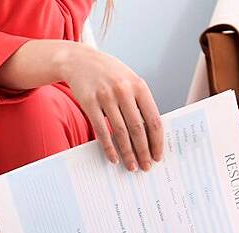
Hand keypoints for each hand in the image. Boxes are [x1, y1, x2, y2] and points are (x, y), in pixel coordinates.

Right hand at [54, 43, 163, 170]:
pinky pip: (101, 131)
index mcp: (139, 86)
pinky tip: (113, 157)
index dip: (157, 141)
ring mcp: (106, 97)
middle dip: (143, 151)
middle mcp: (124, 91)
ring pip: (120, 132)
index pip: (153, 119)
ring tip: (132, 166)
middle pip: (138, 129)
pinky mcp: (89, 103)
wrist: (80, 60)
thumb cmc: (108, 73)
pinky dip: (108, 147)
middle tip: (146, 166)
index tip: (158, 155)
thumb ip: (139, 102)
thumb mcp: (129, 81)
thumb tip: (149, 133)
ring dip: (127, 153)